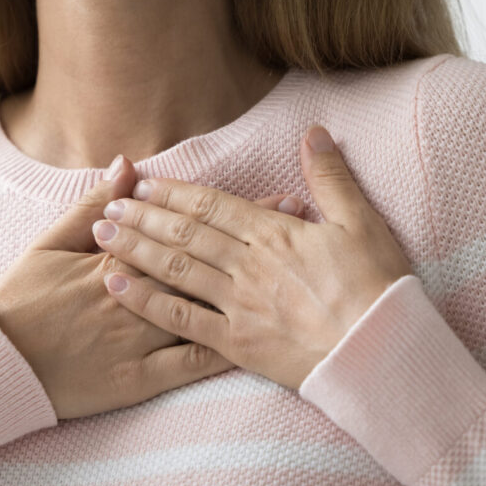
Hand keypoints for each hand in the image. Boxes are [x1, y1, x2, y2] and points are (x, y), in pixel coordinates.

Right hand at [0, 155, 304, 419]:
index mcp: (113, 258)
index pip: (183, 229)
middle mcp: (132, 295)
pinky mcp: (137, 380)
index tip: (277, 198)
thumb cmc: (22, 299)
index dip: (235, 215)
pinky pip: (188, 365)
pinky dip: (224, 351)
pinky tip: (261, 340)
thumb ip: (89, 203)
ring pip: (202, 310)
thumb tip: (127, 166)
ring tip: (292, 274)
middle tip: (303, 226)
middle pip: (204, 264)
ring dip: (250, 291)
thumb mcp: (49, 243)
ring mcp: (137, 338)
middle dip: (256, 245)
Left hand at [90, 125, 412, 389]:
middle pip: (185, 233)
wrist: (383, 353)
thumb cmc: (377, 288)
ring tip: (102, 234)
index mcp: (274, 233)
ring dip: (135, 249)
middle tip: (108, 205)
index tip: (142, 183)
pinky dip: (146, 301)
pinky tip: (117, 286)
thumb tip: (314, 132)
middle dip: (142, 217)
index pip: (212, 205)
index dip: (173, 193)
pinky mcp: (236, 343)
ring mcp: (239, 304)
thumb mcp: (362, 223)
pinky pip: (181, 319)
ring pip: (175, 268)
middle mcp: (248, 265)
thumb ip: (331, 177)